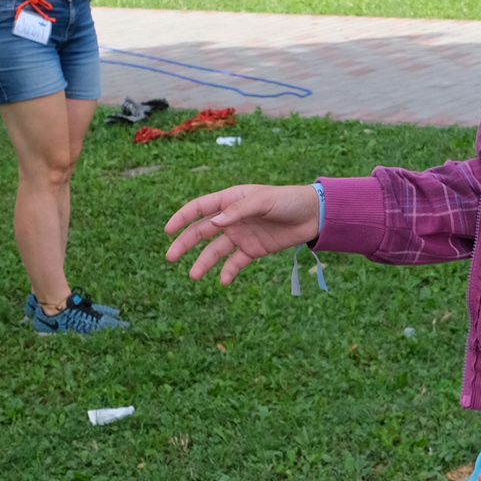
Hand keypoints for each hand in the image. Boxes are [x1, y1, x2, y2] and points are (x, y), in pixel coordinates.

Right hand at [164, 183, 321, 282]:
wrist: (313, 215)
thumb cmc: (287, 200)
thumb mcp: (263, 201)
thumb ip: (238, 210)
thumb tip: (213, 222)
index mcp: (230, 200)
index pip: (199, 208)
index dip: (182, 218)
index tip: (167, 231)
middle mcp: (232, 218)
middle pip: (202, 232)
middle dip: (185, 244)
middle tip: (170, 257)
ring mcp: (242, 234)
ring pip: (215, 250)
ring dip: (203, 262)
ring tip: (193, 276)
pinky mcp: (253, 249)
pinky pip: (236, 262)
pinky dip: (228, 271)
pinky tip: (221, 281)